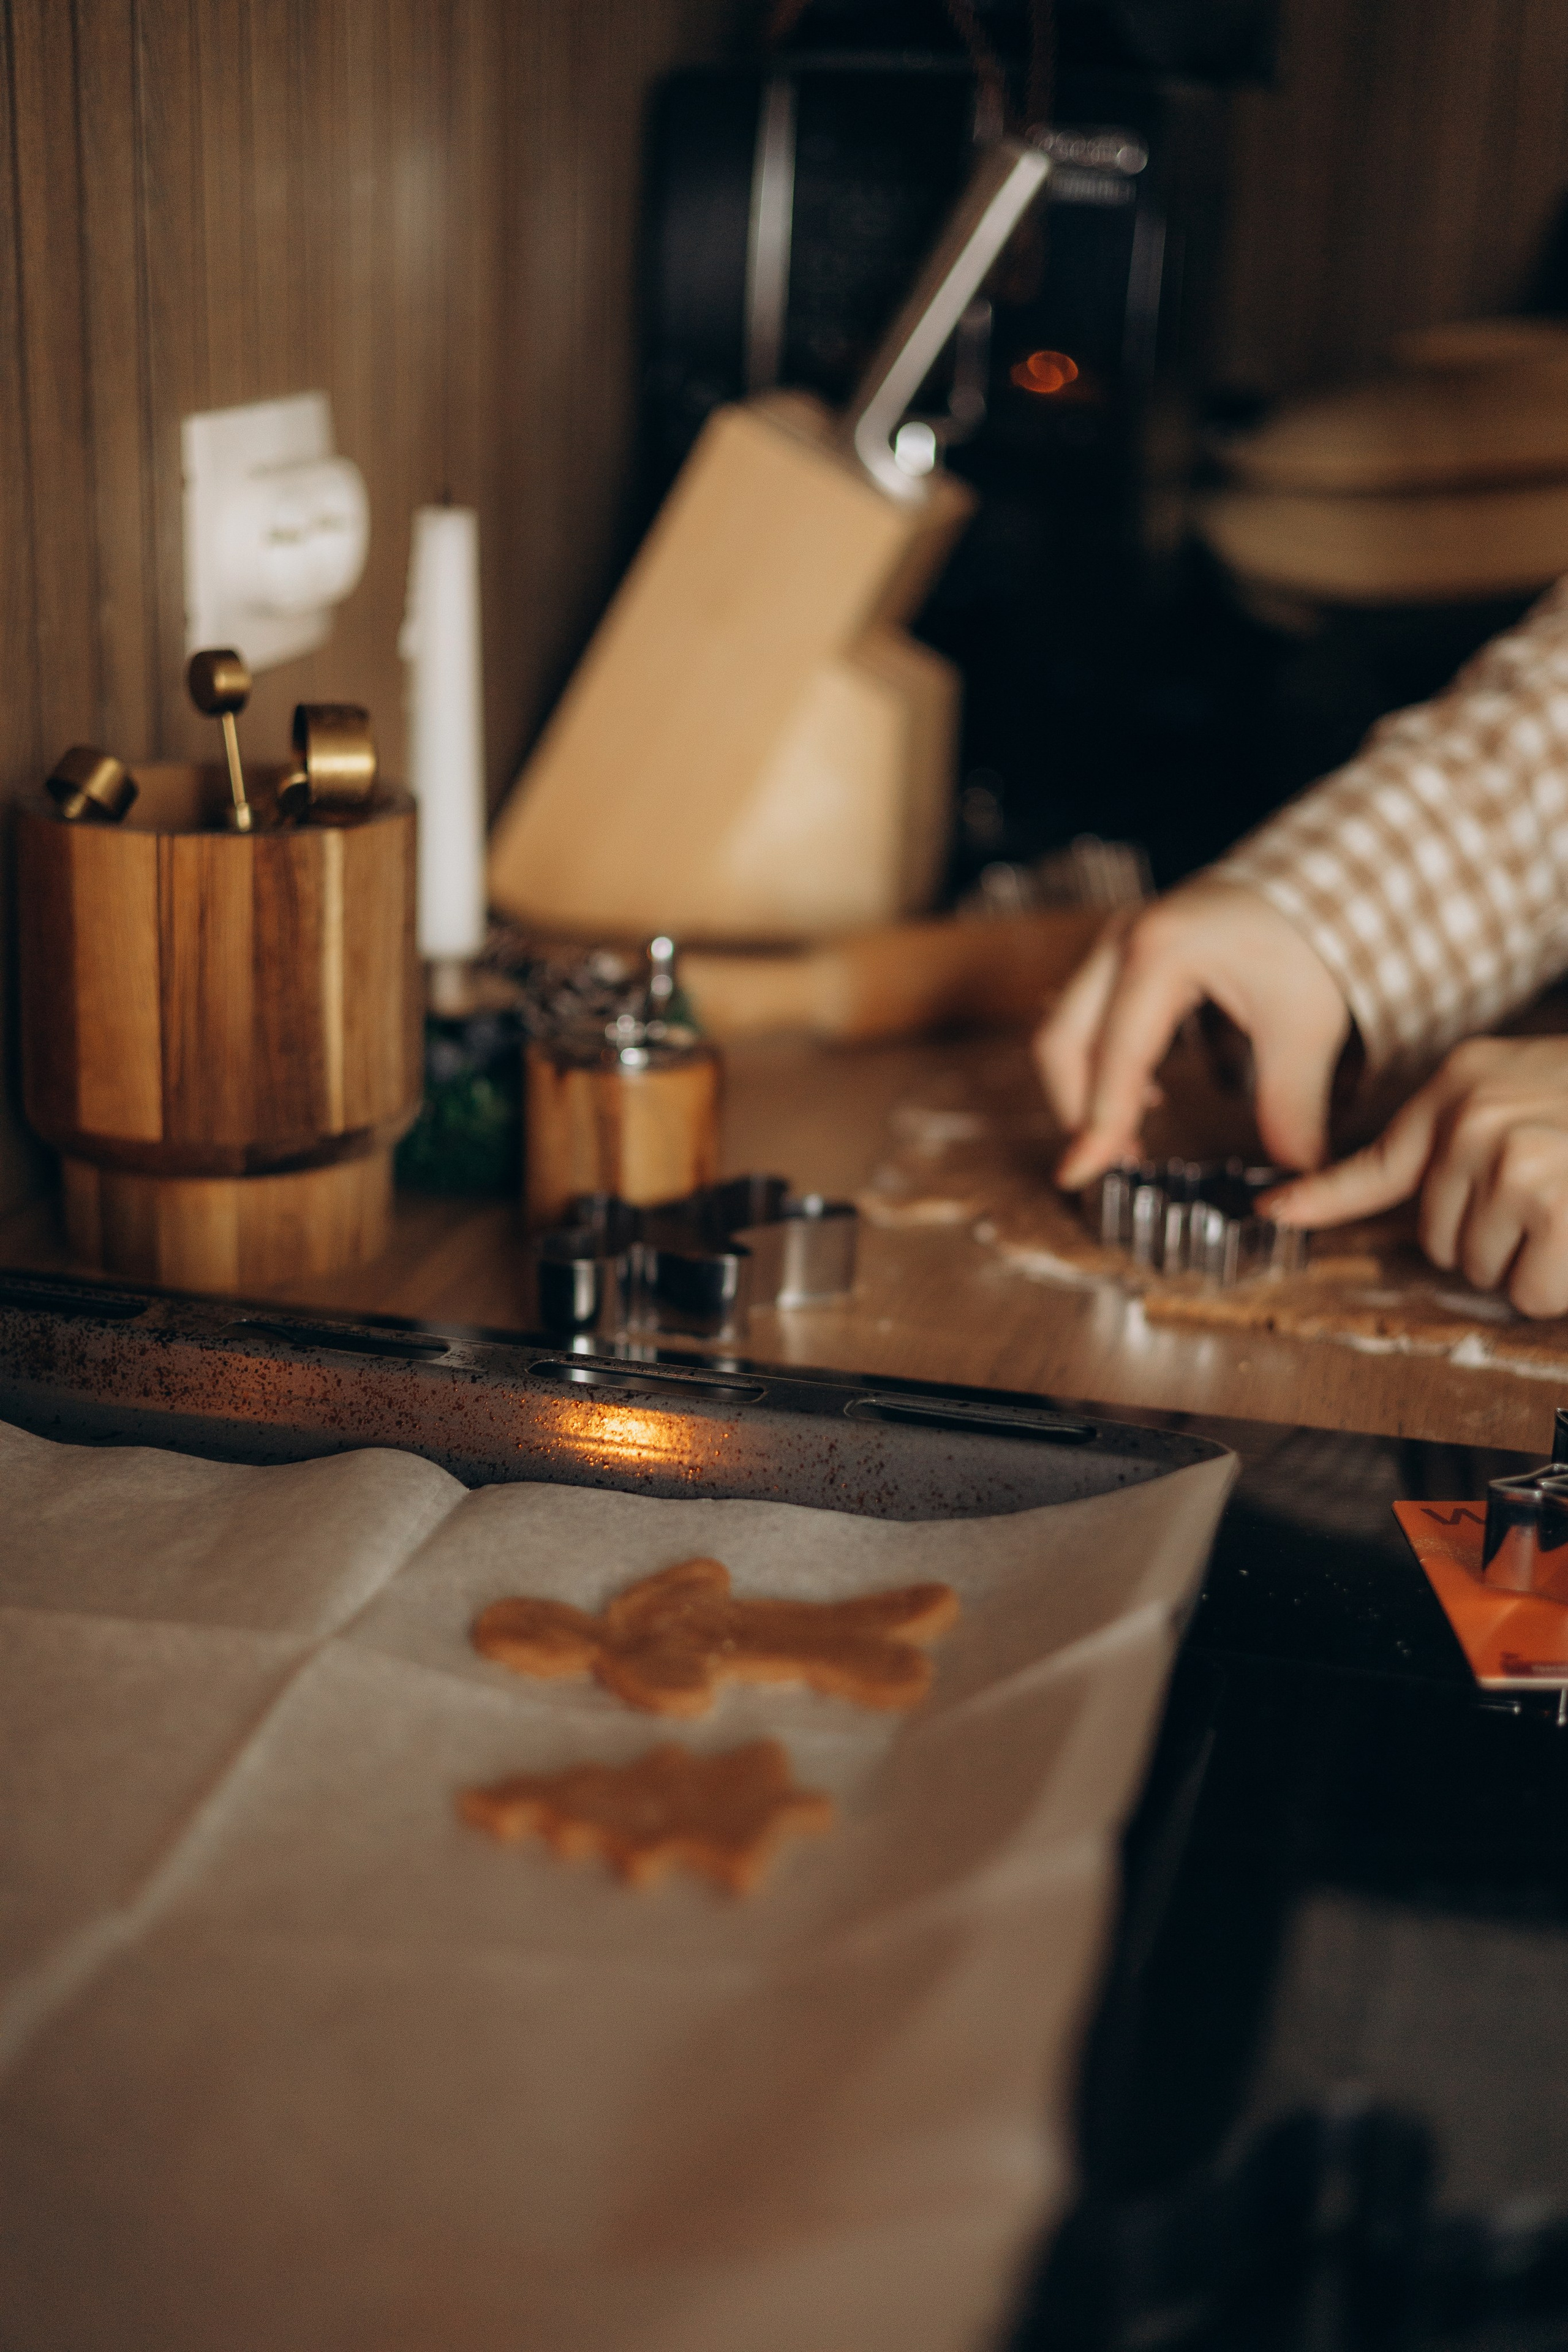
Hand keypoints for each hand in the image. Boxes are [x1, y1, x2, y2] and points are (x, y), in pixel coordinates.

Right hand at [1034, 880, 1351, 1188]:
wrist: (1325, 872)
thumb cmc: (1318, 936)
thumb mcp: (1307, 1029)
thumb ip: (1292, 1110)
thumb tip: (1293, 1178)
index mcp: (1161, 954)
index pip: (1113, 1059)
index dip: (1096, 1126)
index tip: (1079, 1177)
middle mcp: (1124, 940)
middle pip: (1062, 1041)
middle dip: (1078, 1109)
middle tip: (1112, 1161)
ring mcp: (1121, 939)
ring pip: (1067, 1027)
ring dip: (1087, 1087)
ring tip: (1131, 1137)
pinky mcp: (1130, 947)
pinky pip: (1089, 1013)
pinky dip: (1102, 1060)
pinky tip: (1148, 1092)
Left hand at [1264, 1036, 1567, 1317]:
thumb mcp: (1523, 1089)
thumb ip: (1470, 1129)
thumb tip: (1431, 1197)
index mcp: (1461, 1082)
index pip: (1377, 1160)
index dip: (1320, 1195)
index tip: (1274, 1209)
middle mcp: (1472, 1117)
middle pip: (1435, 1236)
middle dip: (1489, 1239)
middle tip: (1548, 1200)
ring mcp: (1508, 1157)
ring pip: (1479, 1268)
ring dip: (1526, 1262)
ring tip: (1566, 1209)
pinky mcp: (1549, 1201)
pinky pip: (1527, 1290)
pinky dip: (1555, 1286)